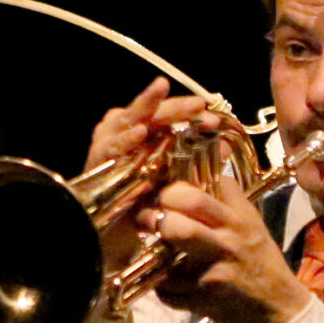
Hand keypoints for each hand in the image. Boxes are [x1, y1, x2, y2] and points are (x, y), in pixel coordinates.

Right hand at [83, 78, 206, 264]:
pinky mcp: (98, 158)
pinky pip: (112, 147)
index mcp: (146, 129)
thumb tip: (225, 145)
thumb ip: (195, 159)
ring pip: (131, 119)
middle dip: (176, 107)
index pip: (170, 114)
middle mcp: (127, 129)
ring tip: (162, 93)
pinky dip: (125, 139)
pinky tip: (139, 133)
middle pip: (153, 112)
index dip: (191, 113)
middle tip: (198, 104)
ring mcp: (110, 140)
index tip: (215, 120)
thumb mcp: (173, 176)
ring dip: (149, 108)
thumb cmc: (145, 197)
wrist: (114, 228)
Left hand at [147, 164, 312, 322]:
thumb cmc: (262, 262)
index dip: (175, 191)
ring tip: (155, 249)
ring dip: (155, 249)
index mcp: (238, 221)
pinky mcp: (203, 298)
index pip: (200, 193)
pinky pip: (167, 288)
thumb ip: (229, 198)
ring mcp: (213, 272)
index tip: (167, 197)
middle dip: (156, 214)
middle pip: (180, 216)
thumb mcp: (252, 224)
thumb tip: (202, 171)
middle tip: (148, 218)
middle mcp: (227, 242)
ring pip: (169, 250)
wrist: (279, 306)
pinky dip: (163, 286)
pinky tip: (171, 283)